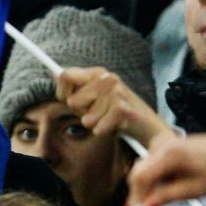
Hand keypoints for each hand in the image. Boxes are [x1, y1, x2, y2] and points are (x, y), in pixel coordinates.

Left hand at [56, 66, 172, 148]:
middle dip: (82, 113)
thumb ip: (77, 87)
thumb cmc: (118, 113)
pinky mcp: (122, 109)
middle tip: (101, 112)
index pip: (65, 75)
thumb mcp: (96, 97)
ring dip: (95, 124)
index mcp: (99, 73)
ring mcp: (116, 92)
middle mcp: (108, 78)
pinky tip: (118, 126)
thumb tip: (54, 74)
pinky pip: (96, 129)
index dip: (62, 93)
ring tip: (110, 119)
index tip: (70, 101)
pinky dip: (104, 131)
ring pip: (84, 119)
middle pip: (71, 101)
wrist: (151, 128)